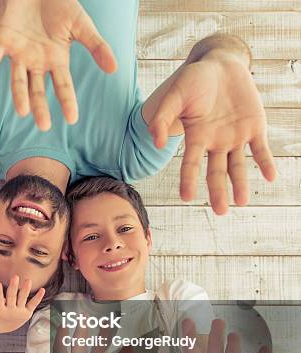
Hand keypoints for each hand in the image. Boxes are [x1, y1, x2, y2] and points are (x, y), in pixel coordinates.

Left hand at [0, 0, 115, 130]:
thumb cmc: (60, 5)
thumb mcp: (82, 25)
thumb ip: (97, 47)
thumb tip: (114, 69)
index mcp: (55, 60)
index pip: (62, 86)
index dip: (67, 101)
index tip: (72, 119)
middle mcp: (36, 62)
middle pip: (38, 89)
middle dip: (40, 107)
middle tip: (44, 125)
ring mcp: (18, 53)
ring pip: (17, 80)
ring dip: (19, 95)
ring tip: (23, 112)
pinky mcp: (2, 40)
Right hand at [0, 275, 44, 332]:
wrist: (7, 330)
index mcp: (0, 313)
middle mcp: (11, 312)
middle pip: (12, 298)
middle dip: (14, 288)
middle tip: (15, 277)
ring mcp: (21, 312)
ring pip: (23, 299)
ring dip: (26, 290)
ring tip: (28, 280)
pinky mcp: (28, 312)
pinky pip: (33, 304)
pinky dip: (38, 298)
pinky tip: (42, 289)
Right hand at [149, 51, 275, 214]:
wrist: (221, 64)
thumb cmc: (193, 80)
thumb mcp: (174, 96)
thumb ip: (162, 118)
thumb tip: (157, 143)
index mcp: (195, 138)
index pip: (190, 164)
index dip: (188, 181)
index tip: (186, 197)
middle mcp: (214, 142)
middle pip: (216, 172)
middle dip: (218, 192)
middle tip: (221, 211)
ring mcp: (235, 136)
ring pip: (238, 166)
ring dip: (240, 184)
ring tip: (242, 201)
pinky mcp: (254, 127)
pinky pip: (261, 149)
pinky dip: (266, 163)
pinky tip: (271, 177)